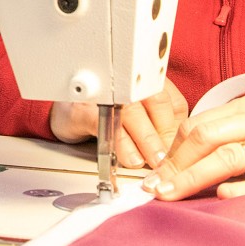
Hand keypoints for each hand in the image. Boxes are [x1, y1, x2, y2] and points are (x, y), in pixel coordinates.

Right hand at [50, 78, 187, 167]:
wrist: (64, 114)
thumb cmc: (105, 116)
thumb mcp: (138, 119)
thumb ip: (159, 129)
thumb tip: (180, 153)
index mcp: (145, 83)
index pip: (173, 102)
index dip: (179, 130)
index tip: (180, 153)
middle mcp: (125, 83)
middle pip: (156, 102)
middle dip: (165, 135)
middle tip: (169, 160)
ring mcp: (103, 93)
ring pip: (133, 112)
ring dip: (146, 140)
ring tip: (152, 161)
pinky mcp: (84, 108)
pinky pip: (106, 123)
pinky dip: (121, 143)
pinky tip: (129, 157)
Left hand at [141, 94, 244, 200]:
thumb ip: (232, 125)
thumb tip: (189, 149)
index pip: (199, 124)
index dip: (172, 147)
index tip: (158, 168)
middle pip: (206, 137)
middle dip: (175, 163)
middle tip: (155, 185)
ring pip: (228, 157)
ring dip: (193, 177)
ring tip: (172, 193)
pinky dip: (239, 190)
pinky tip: (220, 197)